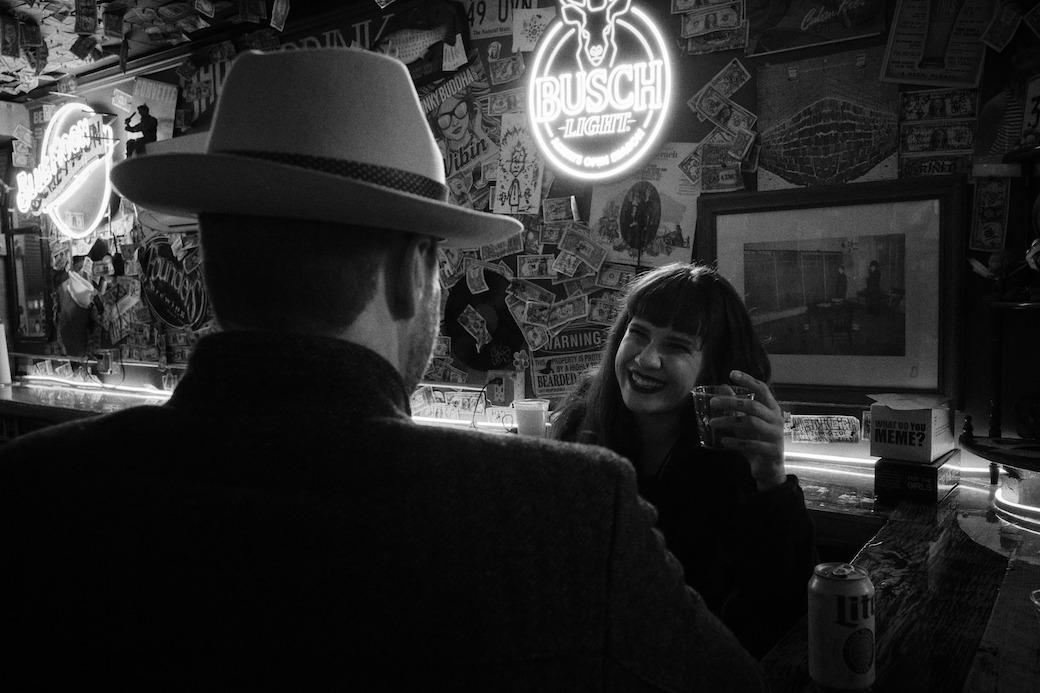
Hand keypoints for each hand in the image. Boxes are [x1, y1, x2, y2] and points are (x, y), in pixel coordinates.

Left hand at [710, 370, 785, 490]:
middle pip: (752, 405)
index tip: (732, 373)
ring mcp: (776, 435)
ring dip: (728, 421)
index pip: (762, 389)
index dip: (748, 380)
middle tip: (712, 402)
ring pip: (750, 422)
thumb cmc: (757, 440)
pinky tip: (723, 441)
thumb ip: (737, 406)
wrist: (769, 469)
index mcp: (772, 409)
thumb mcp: (746, 422)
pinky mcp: (771, 451)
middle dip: (731, 402)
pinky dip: (736, 442)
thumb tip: (723, 386)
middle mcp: (776, 419)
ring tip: (711, 423)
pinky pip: (751, 444)